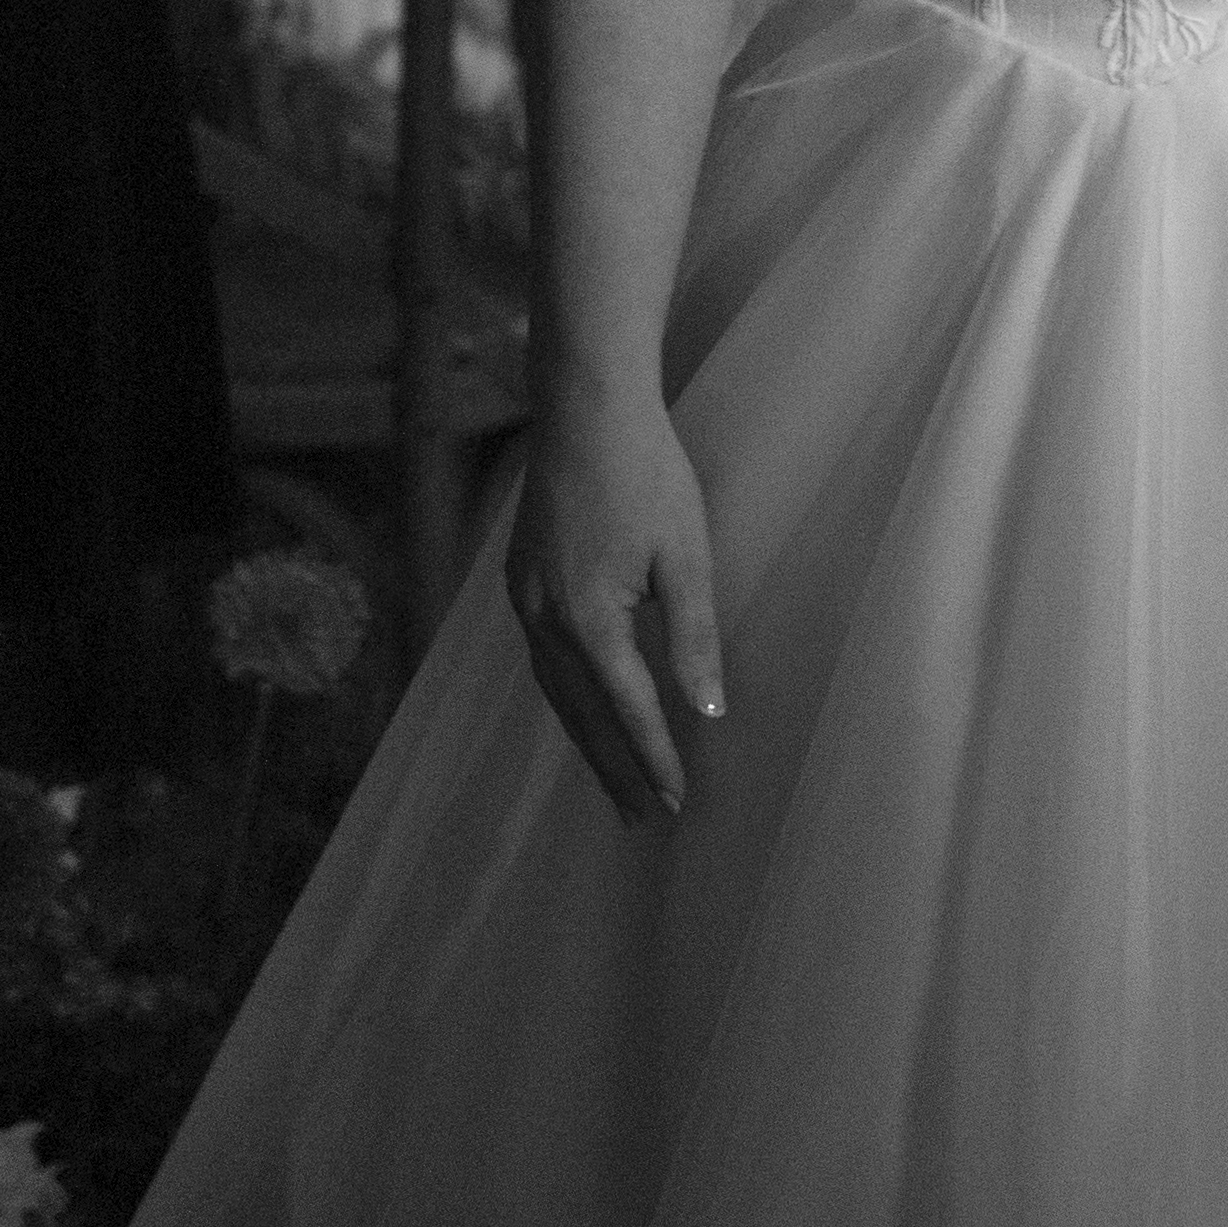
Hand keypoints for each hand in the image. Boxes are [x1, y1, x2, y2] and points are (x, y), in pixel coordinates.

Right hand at [511, 397, 724, 824]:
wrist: (583, 408)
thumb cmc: (645, 472)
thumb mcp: (685, 554)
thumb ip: (694, 637)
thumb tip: (706, 709)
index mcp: (589, 619)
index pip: (629, 708)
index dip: (654, 757)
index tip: (675, 801)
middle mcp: (545, 619)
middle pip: (581, 714)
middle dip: (614, 767)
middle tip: (641, 818)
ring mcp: (524, 600)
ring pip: (555, 691)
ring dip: (586, 739)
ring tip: (613, 781)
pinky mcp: (520, 581)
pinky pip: (542, 660)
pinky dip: (565, 698)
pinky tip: (582, 709)